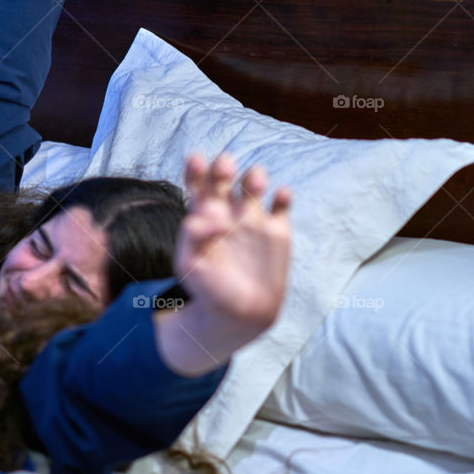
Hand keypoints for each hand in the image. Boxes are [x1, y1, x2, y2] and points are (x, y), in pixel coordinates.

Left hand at [175, 153, 291, 344]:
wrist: (240, 314)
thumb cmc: (208, 289)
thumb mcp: (190, 266)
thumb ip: (190, 238)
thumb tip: (200, 217)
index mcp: (202, 214)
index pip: (196, 182)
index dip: (196, 168)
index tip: (196, 159)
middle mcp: (227, 210)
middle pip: (225, 175)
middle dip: (225, 166)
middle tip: (226, 169)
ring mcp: (253, 217)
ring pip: (254, 182)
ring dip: (255, 176)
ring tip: (254, 183)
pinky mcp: (277, 229)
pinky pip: (282, 204)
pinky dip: (283, 196)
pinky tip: (280, 197)